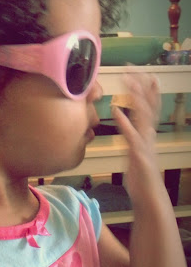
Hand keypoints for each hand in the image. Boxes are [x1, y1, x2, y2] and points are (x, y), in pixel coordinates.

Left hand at [112, 70, 161, 204]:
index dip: (148, 91)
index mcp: (147, 135)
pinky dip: (124, 122)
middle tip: (134, 69)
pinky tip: (116, 110)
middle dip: (142, 87)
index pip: (149, 108)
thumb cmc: (140, 178)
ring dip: (135, 97)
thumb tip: (125, 124)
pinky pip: (130, 135)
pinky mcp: (138, 154)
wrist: (149, 197)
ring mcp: (144, 143)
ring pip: (142, 115)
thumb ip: (132, 138)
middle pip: (147, 106)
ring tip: (128, 82)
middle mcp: (148, 136)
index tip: (144, 73)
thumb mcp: (135, 153)